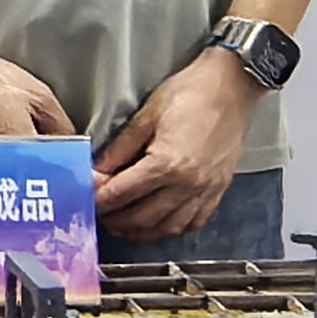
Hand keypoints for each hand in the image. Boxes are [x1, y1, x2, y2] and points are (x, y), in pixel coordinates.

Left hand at [99, 50, 253, 241]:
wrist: (231, 86)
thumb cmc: (190, 93)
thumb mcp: (146, 117)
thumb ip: (120, 150)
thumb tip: (97, 172)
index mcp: (167, 163)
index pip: (122, 194)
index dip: (99, 200)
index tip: (85, 201)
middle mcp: (188, 184)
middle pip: (142, 218)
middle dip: (115, 220)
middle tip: (100, 214)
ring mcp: (206, 191)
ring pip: (167, 228)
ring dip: (141, 231)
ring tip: (123, 223)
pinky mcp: (218, 191)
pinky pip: (192, 224)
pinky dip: (171, 229)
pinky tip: (158, 223)